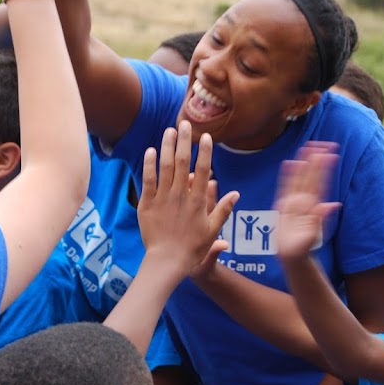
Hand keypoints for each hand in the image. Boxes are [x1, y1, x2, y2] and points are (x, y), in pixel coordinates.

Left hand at [138, 121, 238, 279]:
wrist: (167, 261)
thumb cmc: (191, 248)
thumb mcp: (212, 230)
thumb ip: (223, 210)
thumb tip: (236, 194)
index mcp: (197, 201)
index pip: (202, 170)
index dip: (204, 152)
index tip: (205, 136)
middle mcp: (180, 196)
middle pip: (183, 163)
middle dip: (185, 141)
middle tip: (185, 123)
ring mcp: (163, 198)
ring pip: (165, 167)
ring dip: (167, 147)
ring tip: (169, 131)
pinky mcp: (147, 204)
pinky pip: (148, 180)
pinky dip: (149, 165)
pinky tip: (151, 151)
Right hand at [273, 142, 340, 261]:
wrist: (292, 255)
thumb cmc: (304, 246)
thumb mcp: (313, 233)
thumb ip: (321, 217)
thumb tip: (334, 204)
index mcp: (312, 205)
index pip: (318, 182)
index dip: (323, 168)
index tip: (329, 154)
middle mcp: (305, 201)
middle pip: (310, 176)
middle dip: (315, 161)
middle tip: (322, 144)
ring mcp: (295, 202)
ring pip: (300, 179)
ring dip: (304, 163)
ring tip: (308, 148)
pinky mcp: (285, 205)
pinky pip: (286, 186)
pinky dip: (289, 175)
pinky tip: (290, 163)